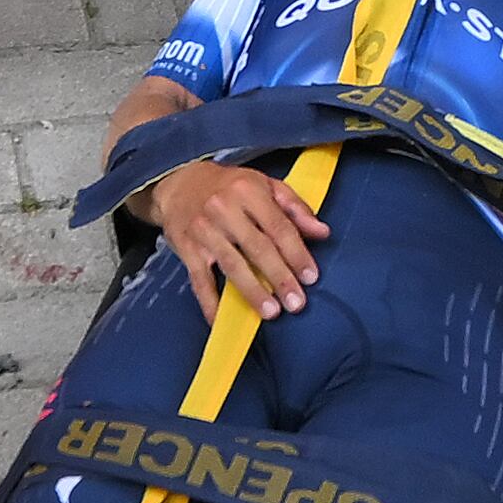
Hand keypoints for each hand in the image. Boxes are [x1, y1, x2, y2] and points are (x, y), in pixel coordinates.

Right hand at [154, 161, 326, 315]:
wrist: (180, 183)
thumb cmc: (229, 187)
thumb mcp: (265, 185)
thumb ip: (295, 208)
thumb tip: (323, 232)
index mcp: (248, 191)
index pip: (278, 226)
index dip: (297, 254)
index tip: (311, 277)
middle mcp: (224, 209)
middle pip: (257, 248)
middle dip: (280, 277)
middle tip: (296, 303)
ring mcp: (204, 230)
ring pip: (232, 265)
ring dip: (253, 292)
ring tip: (271, 313)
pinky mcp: (187, 249)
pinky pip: (200, 280)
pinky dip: (210, 302)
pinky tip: (221, 320)